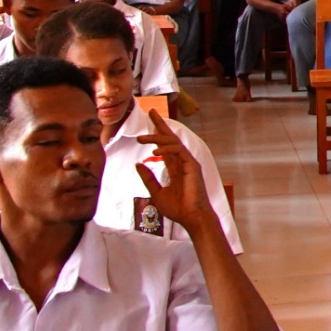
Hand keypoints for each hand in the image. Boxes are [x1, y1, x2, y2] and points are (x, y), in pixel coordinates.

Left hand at [131, 121, 219, 237]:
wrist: (191, 218)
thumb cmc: (178, 208)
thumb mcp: (156, 193)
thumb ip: (148, 178)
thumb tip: (138, 164)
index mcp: (175, 167)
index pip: (165, 147)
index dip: (157, 134)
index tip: (149, 123)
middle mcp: (182, 162)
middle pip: (170, 138)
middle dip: (161, 125)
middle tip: (151, 112)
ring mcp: (188, 162)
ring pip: (173, 143)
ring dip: (157, 138)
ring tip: (141, 138)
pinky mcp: (192, 165)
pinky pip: (178, 151)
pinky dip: (166, 149)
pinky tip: (155, 152)